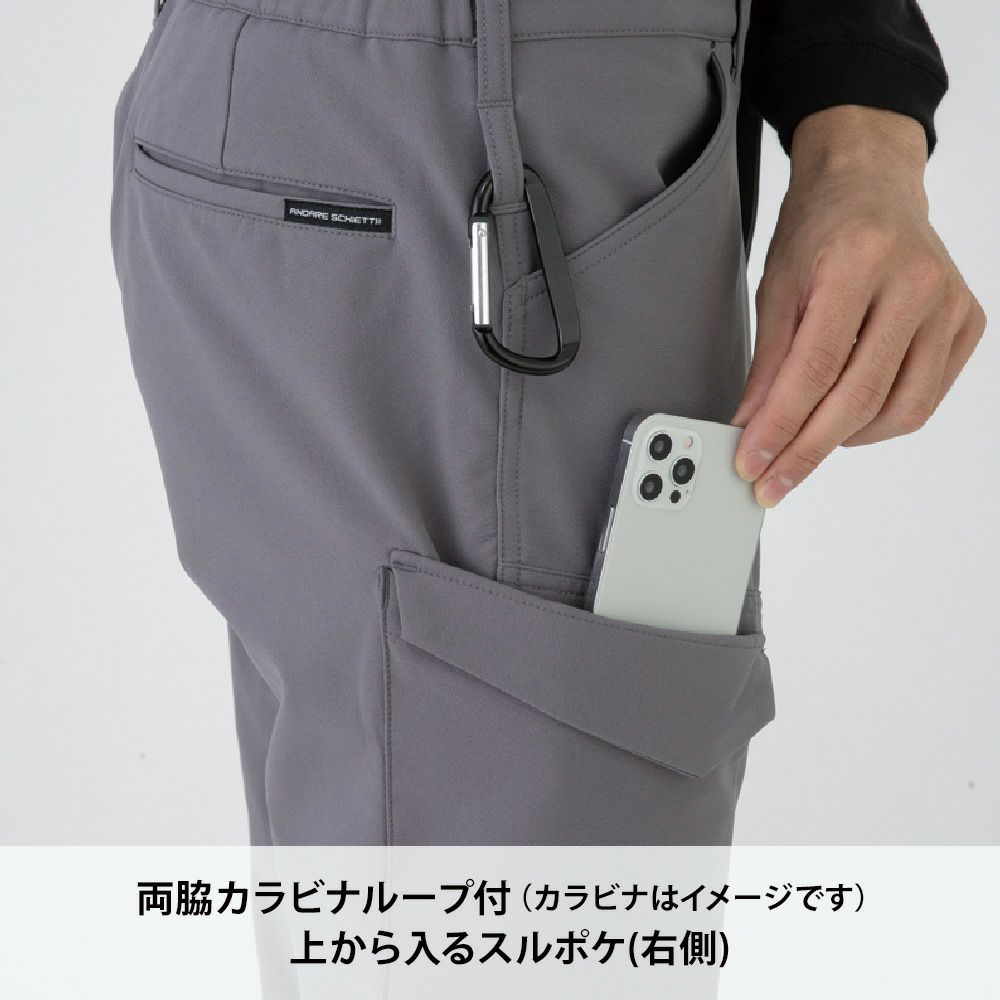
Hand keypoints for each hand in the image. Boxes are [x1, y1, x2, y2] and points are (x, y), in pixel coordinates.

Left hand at [733, 105, 985, 506]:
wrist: (872, 188)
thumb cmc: (821, 232)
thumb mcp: (777, 287)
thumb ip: (767, 361)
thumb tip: (750, 428)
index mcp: (859, 261)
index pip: (815, 368)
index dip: (780, 426)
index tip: (751, 464)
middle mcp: (915, 281)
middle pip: (859, 396)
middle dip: (807, 451)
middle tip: (771, 482)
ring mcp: (949, 304)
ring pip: (899, 410)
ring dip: (844, 441)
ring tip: (805, 440)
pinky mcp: (967, 323)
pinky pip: (923, 400)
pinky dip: (879, 423)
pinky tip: (845, 418)